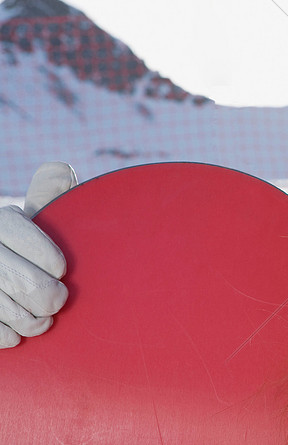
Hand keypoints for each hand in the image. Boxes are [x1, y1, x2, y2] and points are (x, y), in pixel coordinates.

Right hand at [0, 162, 76, 346]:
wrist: (4, 262)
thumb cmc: (23, 242)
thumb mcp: (32, 215)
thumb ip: (48, 195)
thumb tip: (63, 170)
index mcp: (1, 221)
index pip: (19, 234)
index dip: (45, 256)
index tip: (62, 269)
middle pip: (16, 278)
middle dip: (45, 295)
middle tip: (59, 301)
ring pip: (1, 305)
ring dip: (28, 320)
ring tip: (44, 321)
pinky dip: (4, 335)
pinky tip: (17, 334)